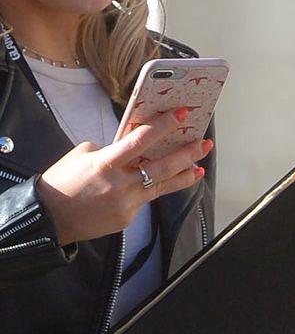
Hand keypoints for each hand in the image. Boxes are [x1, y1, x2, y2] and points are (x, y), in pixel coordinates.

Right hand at [36, 112, 210, 245]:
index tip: (180, 115)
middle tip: (203, 143)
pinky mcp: (128, 218)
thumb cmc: (64, 181)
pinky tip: (159, 183)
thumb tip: (134, 147)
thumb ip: (111, 150)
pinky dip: (151, 189)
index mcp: (106, 163)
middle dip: (186, 153)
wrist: (50, 217)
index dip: (163, 127)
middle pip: (162, 168)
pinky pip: (145, 200)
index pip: (140, 141)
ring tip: (199, 167)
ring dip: (183, 175)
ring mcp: (127, 204)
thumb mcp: (83, 155)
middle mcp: (120, 185)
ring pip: (162, 187)